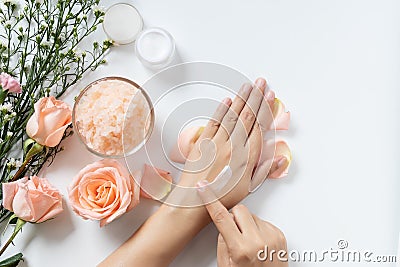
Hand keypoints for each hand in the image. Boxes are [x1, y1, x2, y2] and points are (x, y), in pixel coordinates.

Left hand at [173, 78, 274, 208]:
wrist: (194, 201)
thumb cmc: (221, 196)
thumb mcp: (248, 187)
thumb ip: (264, 169)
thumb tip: (279, 157)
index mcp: (246, 156)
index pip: (260, 126)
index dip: (266, 109)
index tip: (271, 96)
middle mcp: (233, 146)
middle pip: (248, 116)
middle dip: (256, 97)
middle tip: (262, 83)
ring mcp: (217, 143)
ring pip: (232, 116)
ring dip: (241, 99)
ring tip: (248, 86)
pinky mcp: (203, 143)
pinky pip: (214, 123)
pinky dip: (221, 110)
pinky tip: (228, 101)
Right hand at [197, 183, 287, 266]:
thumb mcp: (226, 264)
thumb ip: (222, 240)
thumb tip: (224, 222)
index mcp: (241, 249)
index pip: (221, 217)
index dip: (210, 200)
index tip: (204, 188)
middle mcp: (258, 241)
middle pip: (239, 210)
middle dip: (233, 217)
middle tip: (233, 232)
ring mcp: (271, 237)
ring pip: (251, 215)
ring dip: (246, 224)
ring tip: (248, 243)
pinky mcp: (280, 235)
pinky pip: (263, 221)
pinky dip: (257, 229)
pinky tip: (258, 243)